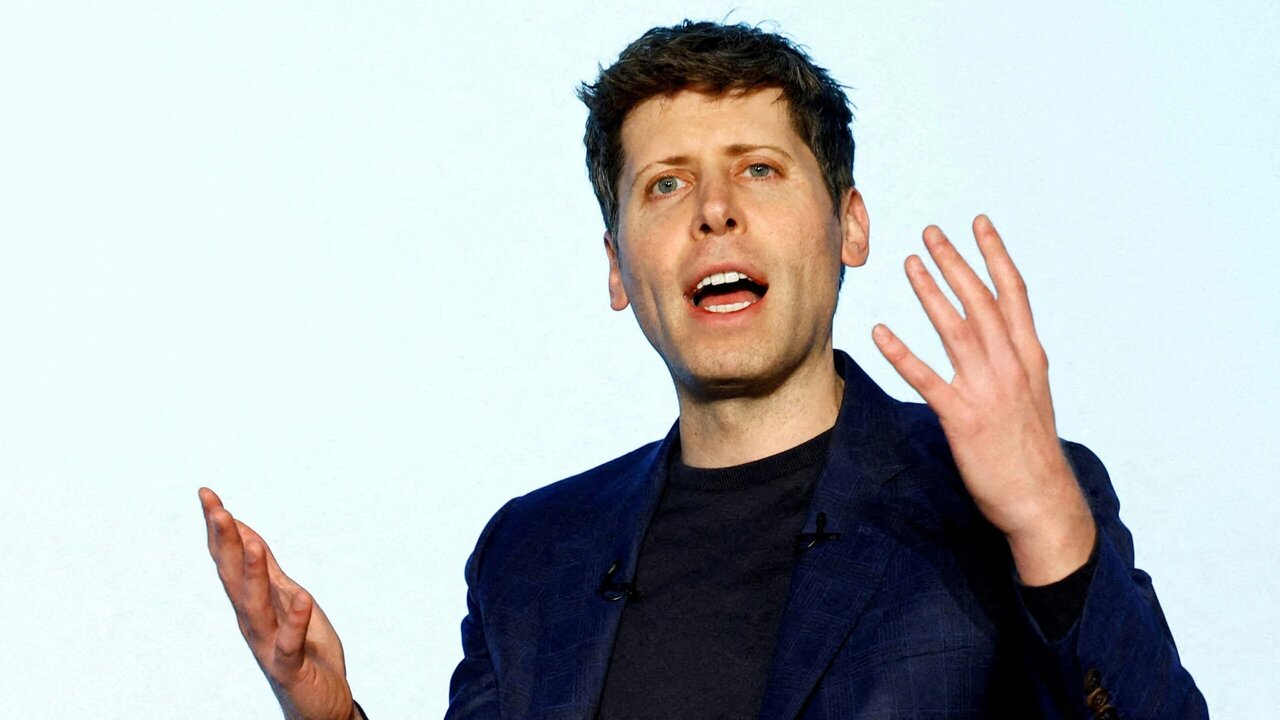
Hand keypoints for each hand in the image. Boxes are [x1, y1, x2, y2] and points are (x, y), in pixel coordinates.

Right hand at [200, 487, 358, 719]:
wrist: (321, 701)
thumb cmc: (305, 649)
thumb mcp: (289, 599)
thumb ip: (268, 571)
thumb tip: (246, 535)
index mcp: (253, 602)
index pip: (229, 560)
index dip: (219, 528)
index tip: (207, 495)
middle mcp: (253, 622)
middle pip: (233, 577)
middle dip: (225, 543)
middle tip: (216, 508)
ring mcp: (269, 644)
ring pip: (256, 607)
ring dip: (252, 575)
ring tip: (250, 543)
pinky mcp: (291, 667)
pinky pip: (290, 643)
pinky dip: (296, 621)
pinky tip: (303, 599)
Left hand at [871, 215, 1095, 584]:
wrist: (1043, 501)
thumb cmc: (1032, 451)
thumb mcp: (1033, 396)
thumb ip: (1014, 363)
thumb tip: (999, 338)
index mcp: (1029, 358)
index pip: (1012, 294)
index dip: (994, 255)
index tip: (978, 223)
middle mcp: (1011, 366)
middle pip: (980, 301)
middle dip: (956, 261)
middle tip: (931, 231)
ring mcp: (987, 391)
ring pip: (956, 329)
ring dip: (930, 293)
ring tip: (909, 263)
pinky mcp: (962, 419)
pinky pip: (926, 379)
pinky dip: (901, 353)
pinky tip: (879, 332)